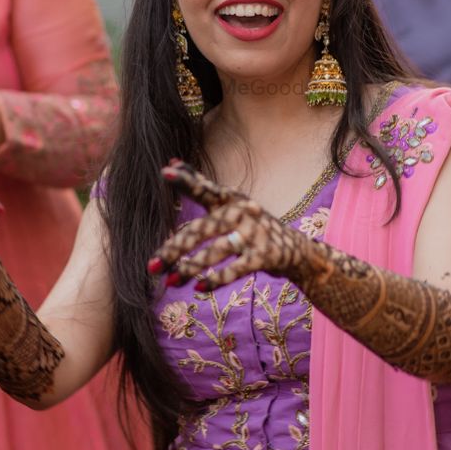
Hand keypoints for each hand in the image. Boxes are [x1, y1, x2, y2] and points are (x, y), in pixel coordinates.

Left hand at [150, 162, 306, 290]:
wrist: (298, 252)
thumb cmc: (254, 226)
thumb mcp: (231, 204)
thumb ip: (202, 187)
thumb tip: (171, 162)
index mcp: (231, 199)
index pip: (205, 189)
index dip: (186, 181)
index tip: (165, 172)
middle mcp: (242, 212)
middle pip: (202, 229)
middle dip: (175, 249)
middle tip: (152, 266)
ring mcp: (255, 233)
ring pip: (216, 250)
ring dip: (191, 268)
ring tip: (171, 281)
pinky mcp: (265, 256)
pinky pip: (236, 269)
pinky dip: (216, 279)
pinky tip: (199, 287)